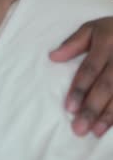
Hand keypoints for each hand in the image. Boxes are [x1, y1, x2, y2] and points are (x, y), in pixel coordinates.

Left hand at [50, 17, 112, 136]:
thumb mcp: (93, 28)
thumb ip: (74, 43)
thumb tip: (52, 57)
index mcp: (108, 42)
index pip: (91, 69)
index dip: (80, 89)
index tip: (69, 108)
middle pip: (108, 85)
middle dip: (93, 108)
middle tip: (79, 128)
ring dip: (110, 115)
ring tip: (96, 132)